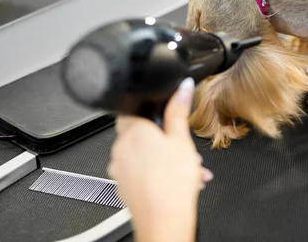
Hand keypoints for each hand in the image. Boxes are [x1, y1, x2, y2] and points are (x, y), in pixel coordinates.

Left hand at [109, 78, 211, 241]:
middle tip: (183, 147)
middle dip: (163, 139)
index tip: (166, 118)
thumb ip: (179, 110)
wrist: (164, 220)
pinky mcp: (123, 187)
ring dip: (164, 158)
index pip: (131, 109)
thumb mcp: (182, 138)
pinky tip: (178, 181)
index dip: (151, 112)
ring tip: (188, 168)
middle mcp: (119, 149)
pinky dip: (157, 173)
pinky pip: (140, 173)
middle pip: (141, 135)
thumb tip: (182, 87)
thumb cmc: (171, 182)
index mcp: (131, 131)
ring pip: (142, 155)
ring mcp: (119, 170)